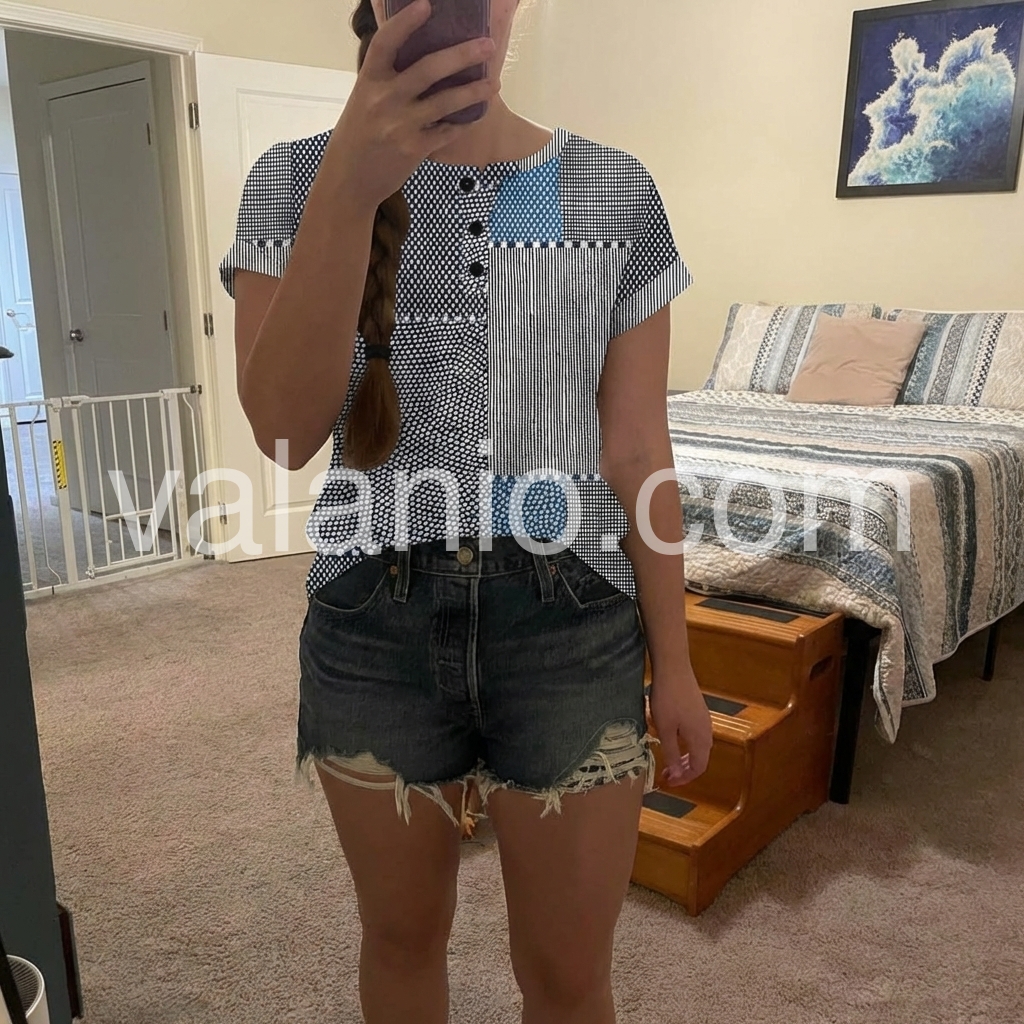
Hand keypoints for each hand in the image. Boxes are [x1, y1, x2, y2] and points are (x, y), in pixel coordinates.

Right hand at [322, 0, 498, 210]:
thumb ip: (384, 76)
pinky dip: (464, 122)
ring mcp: (400, 126)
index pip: (386, 43)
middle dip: (462, 55)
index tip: (427, 6)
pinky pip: (447, 131)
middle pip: (428, 69)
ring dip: (474, 91)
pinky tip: (478, 113)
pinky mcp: (414, 150)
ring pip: (446, 102)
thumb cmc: (357, 136)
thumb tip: (409, 47)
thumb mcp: (363, 100)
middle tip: (488, 45)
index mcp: (368, 81)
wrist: (349, 181)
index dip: (405, 22)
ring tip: (495, 83)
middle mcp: (384, 100)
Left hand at [649, 660, 712, 786]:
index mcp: (700, 739)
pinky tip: (673, 738)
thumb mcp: (665, 729)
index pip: (698, 768)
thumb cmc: (667, 698)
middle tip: (666, 773)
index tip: (669, 782)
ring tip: (668, 759)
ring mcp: (704, 718)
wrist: (674, 668)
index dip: (685, 779)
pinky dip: (687, 744)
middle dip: (684, 770)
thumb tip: (677, 776)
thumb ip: (671, 754)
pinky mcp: (698, 709)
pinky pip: (696, 734)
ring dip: (685, 757)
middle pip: (701, 758)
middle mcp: (706, 730)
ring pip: (699, 746)